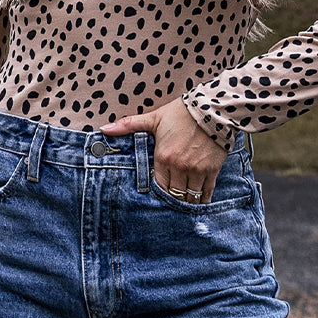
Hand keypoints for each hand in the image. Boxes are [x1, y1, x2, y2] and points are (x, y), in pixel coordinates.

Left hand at [101, 98, 226, 203]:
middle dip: (171, 201)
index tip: (158, 197)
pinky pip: (206, 192)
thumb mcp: (154, 118)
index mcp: (163, 157)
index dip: (158, 193)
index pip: (157, 186)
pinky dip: (202, 200)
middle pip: (173, 195)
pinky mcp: (212, 170)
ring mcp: (196, 170)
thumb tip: (104, 129)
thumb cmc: (182, 113)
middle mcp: (179, 167)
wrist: (213, 109)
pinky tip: (199, 204)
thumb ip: (128, 125)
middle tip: (169, 206)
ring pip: (190, 197)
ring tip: (183, 207)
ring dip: (186, 203)